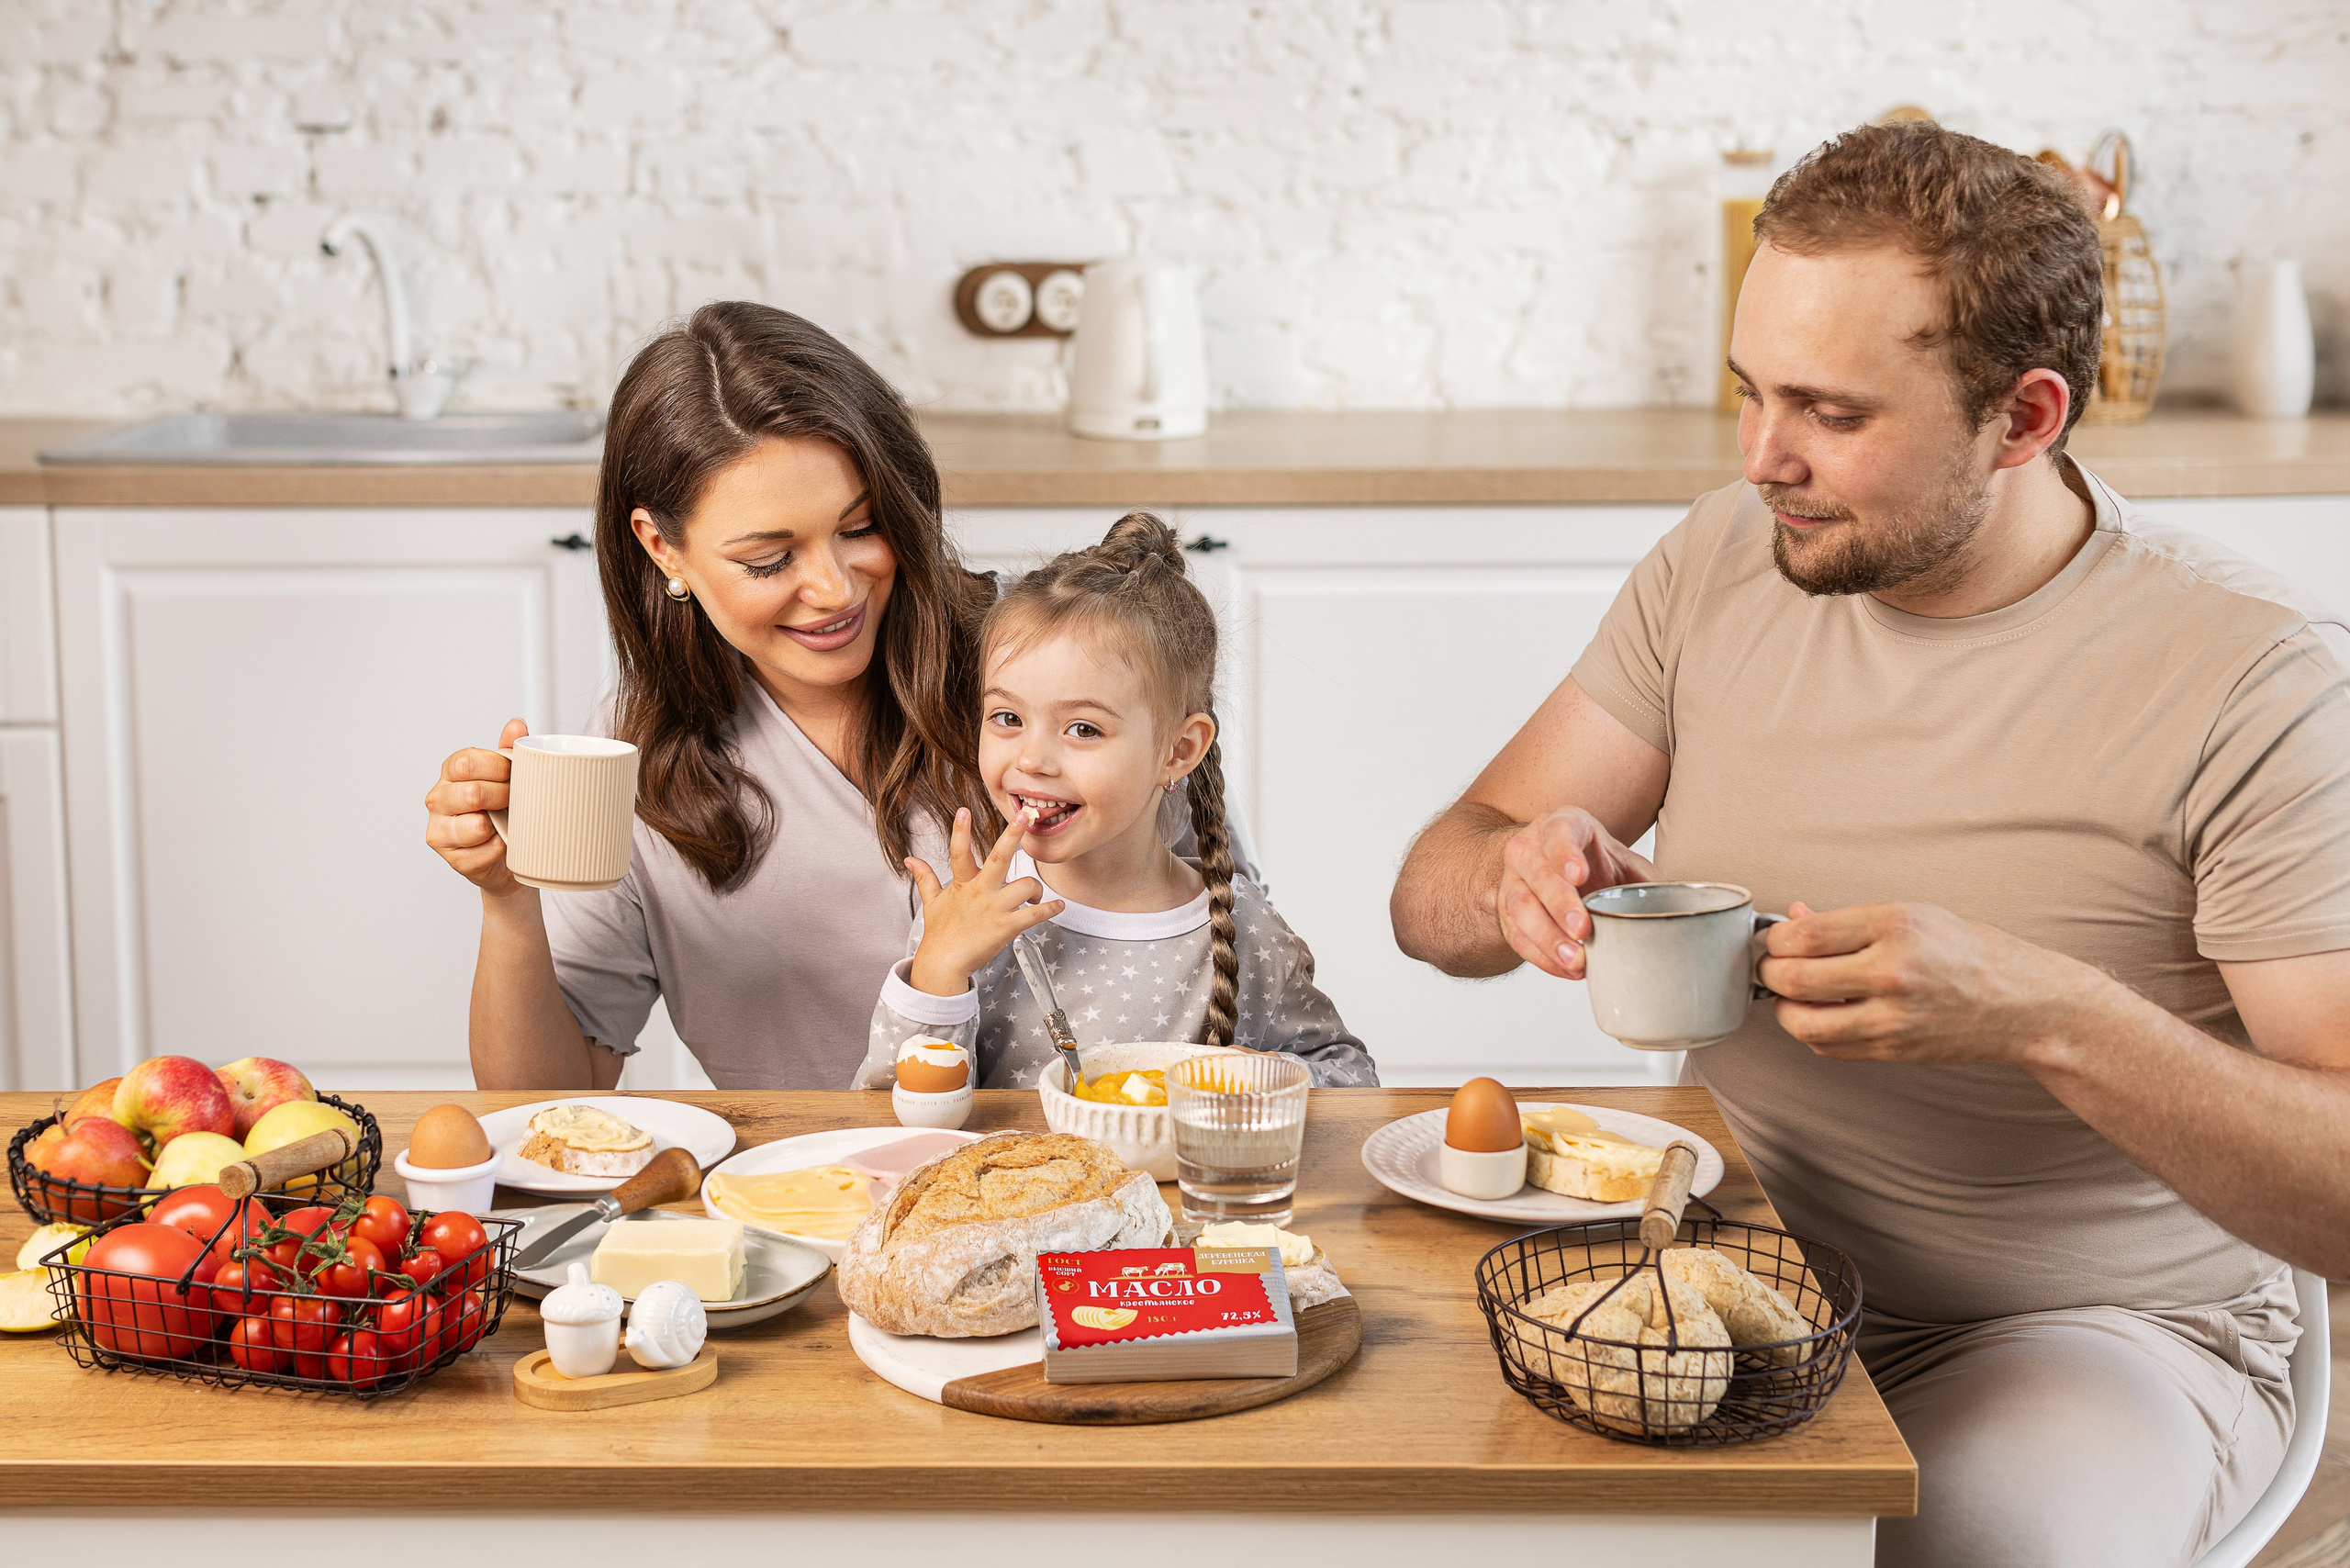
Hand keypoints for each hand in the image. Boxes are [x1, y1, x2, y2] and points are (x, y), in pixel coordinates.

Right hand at [425, 718, 526, 894]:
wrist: (508, 851)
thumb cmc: (504, 807)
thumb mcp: (507, 775)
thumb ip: (509, 749)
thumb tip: (516, 725)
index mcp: (451, 772)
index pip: (467, 762)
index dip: (498, 767)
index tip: (513, 774)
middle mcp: (439, 799)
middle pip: (472, 793)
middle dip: (503, 797)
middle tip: (514, 800)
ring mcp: (440, 829)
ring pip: (475, 826)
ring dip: (501, 825)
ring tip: (506, 822)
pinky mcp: (452, 858)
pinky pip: (484, 852)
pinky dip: (501, 849)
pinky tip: (501, 843)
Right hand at [906, 808, 1064, 996]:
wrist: (943, 964)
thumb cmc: (940, 933)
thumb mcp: (931, 902)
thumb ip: (925, 877)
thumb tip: (910, 859)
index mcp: (963, 884)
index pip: (959, 853)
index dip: (960, 831)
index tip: (963, 810)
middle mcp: (980, 892)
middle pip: (998, 858)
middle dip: (1012, 836)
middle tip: (1025, 816)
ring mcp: (993, 910)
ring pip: (1025, 886)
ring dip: (1037, 888)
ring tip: (1036, 895)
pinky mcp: (1005, 928)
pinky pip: (1034, 915)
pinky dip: (1049, 910)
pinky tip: (1058, 906)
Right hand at [1496, 807, 1658, 978]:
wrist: (1551, 871)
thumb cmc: (1596, 864)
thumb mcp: (1623, 862)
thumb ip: (1649, 881)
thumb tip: (1695, 909)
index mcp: (1562, 826)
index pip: (1558, 833)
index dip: (1565, 853)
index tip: (1580, 875)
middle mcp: (1529, 849)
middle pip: (1537, 874)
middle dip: (1559, 904)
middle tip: (1583, 929)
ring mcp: (1514, 882)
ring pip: (1520, 908)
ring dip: (1547, 937)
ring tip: (1575, 960)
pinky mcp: (1507, 915)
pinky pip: (1517, 937)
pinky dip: (1542, 956)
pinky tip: (1567, 969)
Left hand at [1759, 900, 2100, 1066]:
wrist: (2023, 1003)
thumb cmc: (1968, 952)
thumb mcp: (1912, 916)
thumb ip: (1846, 922)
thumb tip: (1794, 917)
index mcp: (1894, 925)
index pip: (1804, 936)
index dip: (1776, 939)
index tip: (1777, 939)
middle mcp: (1892, 971)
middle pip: (1794, 979)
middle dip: (1771, 973)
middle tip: (1774, 966)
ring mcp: (1893, 1016)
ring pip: (1803, 1023)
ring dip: (1785, 1009)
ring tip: (1791, 995)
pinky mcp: (1894, 1049)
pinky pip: (1829, 1047)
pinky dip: (1812, 1032)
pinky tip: (1821, 1015)